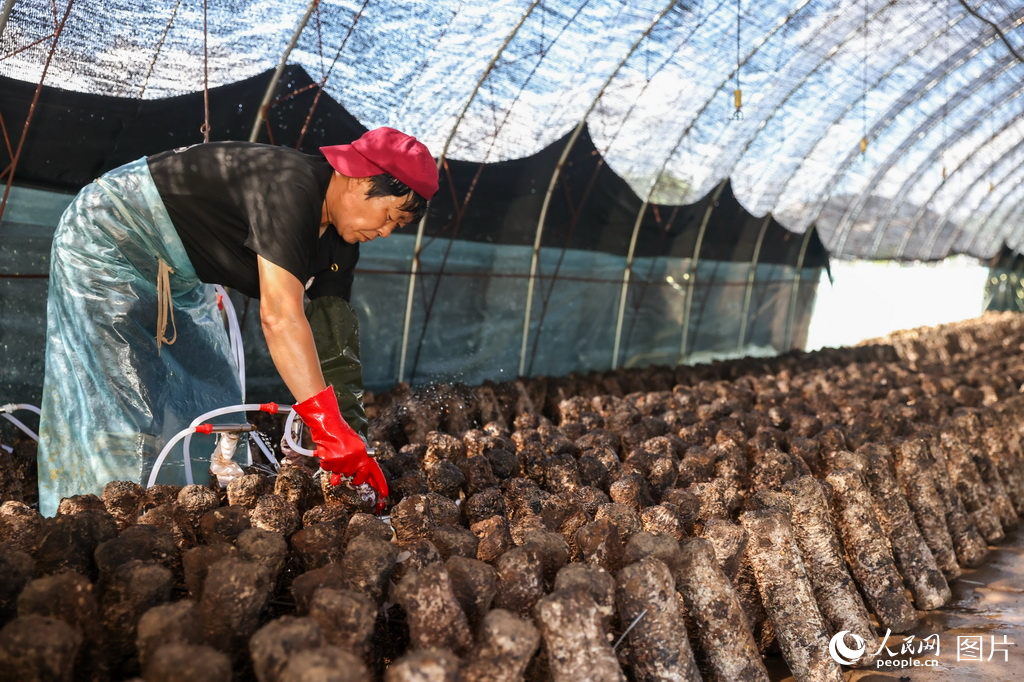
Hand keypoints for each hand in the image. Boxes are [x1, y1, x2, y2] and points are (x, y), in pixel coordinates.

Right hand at [293, 386, 388, 510]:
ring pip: (339, 472)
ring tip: (334, 452)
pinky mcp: (331, 462)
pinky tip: (327, 452)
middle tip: (346, 468)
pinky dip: (326, 462)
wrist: (328, 424)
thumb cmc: (341, 433)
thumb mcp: (355, 445)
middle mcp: (355, 459)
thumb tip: (356, 476)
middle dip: (349, 474)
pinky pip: (328, 468)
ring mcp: (343, 462)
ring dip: (335, 466)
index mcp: (363, 454)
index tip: (384, 493)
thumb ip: (357, 460)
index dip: (379, 483)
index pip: (371, 471)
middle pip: (353, 476)